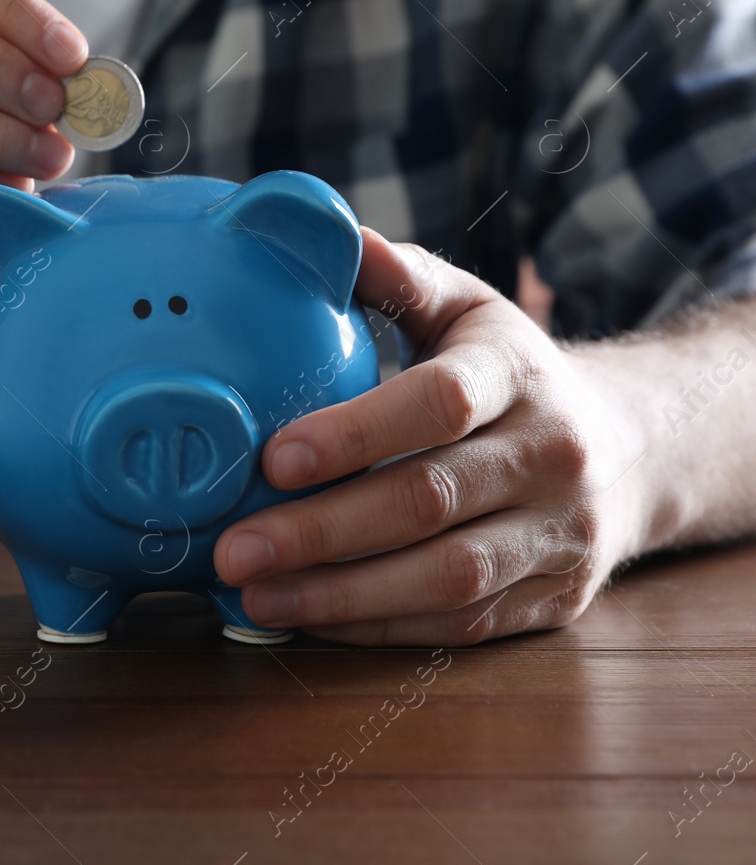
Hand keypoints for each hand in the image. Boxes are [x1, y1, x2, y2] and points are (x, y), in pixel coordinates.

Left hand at [212, 228, 652, 644]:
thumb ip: (400, 278)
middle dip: (322, 532)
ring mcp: (560, 534)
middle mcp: (553, 455)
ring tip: (255, 595)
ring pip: (447, 578)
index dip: (354, 434)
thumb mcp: (468, 309)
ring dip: (341, 595)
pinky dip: (378, 628)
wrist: (631, 449)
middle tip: (234, 549)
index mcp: (520, 372)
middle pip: (430, 501)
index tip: (272, 459)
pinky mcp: (555, 599)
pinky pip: (460, 626)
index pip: (439, 404)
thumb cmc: (511, 374)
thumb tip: (327, 236)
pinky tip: (309, 617)